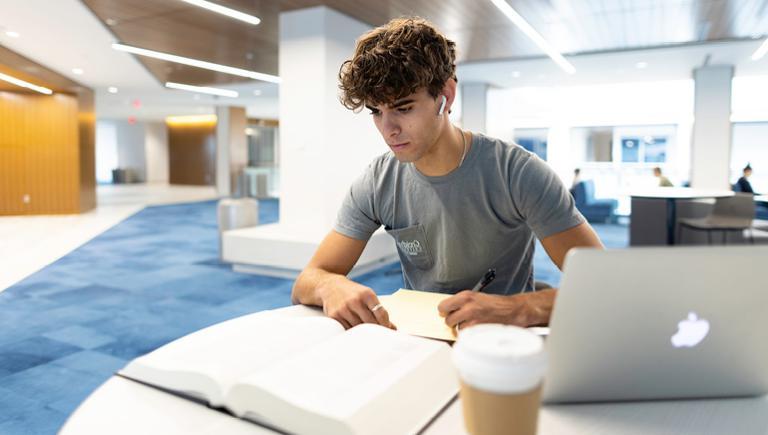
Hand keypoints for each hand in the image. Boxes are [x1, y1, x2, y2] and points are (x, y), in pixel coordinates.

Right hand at [318, 277, 395, 329]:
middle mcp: (355, 300)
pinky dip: (353, 332)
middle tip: (380, 336)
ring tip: (367, 334)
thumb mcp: (367, 295)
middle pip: (371, 323)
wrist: (330, 286)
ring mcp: (344, 309)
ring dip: (364, 333)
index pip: (381, 314)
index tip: (388, 330)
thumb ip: (379, 310)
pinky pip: (348, 329)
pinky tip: (355, 332)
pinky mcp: (335, 316)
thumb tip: (393, 328)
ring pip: (359, 328)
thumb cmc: (353, 293)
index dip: (386, 324)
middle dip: (376, 331)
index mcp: (367, 294)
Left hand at [437, 289, 555, 328]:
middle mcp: (468, 307)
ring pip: (457, 330)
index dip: (444, 311)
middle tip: (460, 321)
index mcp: (466, 296)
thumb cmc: (496, 304)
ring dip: (463, 329)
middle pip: (448, 320)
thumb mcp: (477, 297)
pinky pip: (466, 336)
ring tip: (473, 325)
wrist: (514, 310)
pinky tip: (477, 330)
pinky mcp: (479, 331)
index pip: (442, 306)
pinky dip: (470, 335)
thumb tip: (448, 311)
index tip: (446, 313)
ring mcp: (473, 320)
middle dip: (453, 322)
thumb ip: (462, 303)